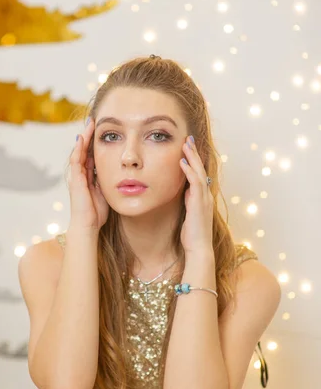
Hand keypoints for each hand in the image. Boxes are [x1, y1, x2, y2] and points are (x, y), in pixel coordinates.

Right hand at [68, 118, 109, 230]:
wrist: (87, 226)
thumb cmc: (98, 213)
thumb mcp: (108, 191)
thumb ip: (111, 180)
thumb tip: (124, 171)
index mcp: (89, 176)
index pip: (92, 154)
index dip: (97, 141)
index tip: (104, 129)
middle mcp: (81, 173)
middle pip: (85, 149)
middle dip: (89, 135)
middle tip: (95, 120)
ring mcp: (76, 176)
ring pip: (79, 151)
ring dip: (84, 137)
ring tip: (89, 123)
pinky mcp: (75, 179)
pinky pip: (76, 160)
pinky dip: (79, 148)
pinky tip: (82, 137)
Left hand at [179, 136, 213, 255]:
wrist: (199, 248)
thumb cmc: (192, 235)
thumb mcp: (189, 213)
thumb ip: (189, 201)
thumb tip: (185, 191)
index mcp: (203, 197)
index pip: (199, 174)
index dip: (194, 161)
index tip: (188, 148)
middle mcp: (206, 195)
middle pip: (201, 169)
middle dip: (195, 153)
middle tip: (189, 139)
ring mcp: (204, 198)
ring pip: (199, 172)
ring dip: (192, 157)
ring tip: (186, 144)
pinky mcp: (199, 203)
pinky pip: (195, 183)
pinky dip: (189, 171)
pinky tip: (182, 161)